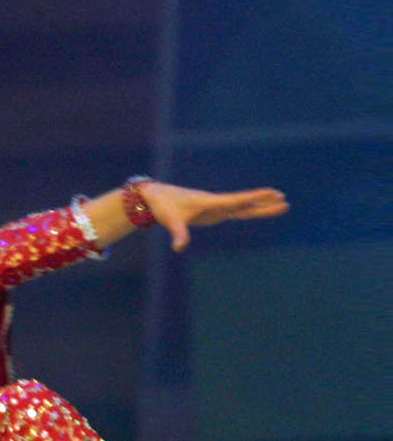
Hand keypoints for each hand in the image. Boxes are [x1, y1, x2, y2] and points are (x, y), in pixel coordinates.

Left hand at [139, 182, 288, 251]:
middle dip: (264, 203)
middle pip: (245, 204)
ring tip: (281, 204)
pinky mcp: (211, 212)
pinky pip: (234, 211)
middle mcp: (215, 203)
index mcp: (210, 202)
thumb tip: (179, 248)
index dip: (255, 197)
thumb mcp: (171, 221)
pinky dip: (247, 210)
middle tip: (285, 200)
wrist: (156, 197)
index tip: (273, 192)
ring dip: (260, 206)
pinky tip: (256, 210)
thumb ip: (178, 234)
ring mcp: (215, 207)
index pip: (237, 200)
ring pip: (242, 207)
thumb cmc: (164, 207)